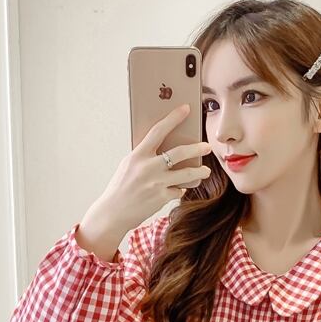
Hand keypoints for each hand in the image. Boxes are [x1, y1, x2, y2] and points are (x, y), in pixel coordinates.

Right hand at [90, 103, 212, 237]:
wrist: (113, 212)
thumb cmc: (120, 188)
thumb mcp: (129, 166)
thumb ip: (145, 157)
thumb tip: (164, 149)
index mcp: (138, 155)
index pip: (158, 130)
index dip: (173, 118)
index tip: (186, 109)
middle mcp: (148, 167)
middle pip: (179, 153)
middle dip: (197, 148)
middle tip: (207, 146)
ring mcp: (156, 183)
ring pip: (186, 174)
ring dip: (199, 172)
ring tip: (205, 171)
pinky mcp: (162, 198)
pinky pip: (178, 191)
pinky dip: (178, 190)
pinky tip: (175, 190)